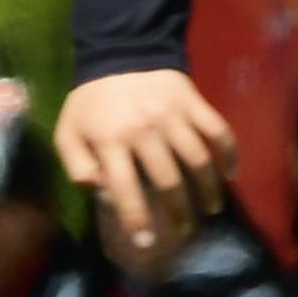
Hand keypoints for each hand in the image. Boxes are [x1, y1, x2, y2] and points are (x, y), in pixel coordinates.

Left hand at [55, 67, 235, 257]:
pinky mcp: (194, 102)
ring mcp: (172, 115)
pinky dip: (229, 154)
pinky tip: (229, 174)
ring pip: (198, 159)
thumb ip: (76, 165)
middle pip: (168, 180)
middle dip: (178, 212)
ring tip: (211, 208)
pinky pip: (218, 132)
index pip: (124, 187)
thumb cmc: (91, 102)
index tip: (147, 242)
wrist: (120, 54)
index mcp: (109, 140)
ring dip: (208, 189)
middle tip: (183, 231)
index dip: (136, 217)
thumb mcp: (68, 132)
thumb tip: (98, 191)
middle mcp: (143, 130)